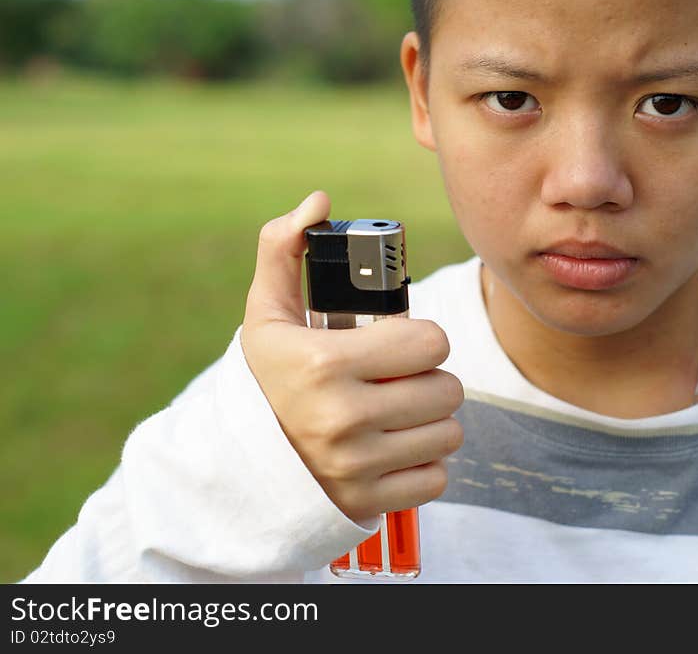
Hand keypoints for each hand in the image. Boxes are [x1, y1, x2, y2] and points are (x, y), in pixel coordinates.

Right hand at [240, 191, 463, 522]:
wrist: (241, 467)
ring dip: (432, 421)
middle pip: (448, 389)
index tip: (402, 344)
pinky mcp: (370, 503)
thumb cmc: (267, 381)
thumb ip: (283, 251)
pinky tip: (395, 450)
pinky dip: (423, 464)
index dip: (422, 339)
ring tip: (401, 412)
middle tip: (402, 379)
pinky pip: (437, 478)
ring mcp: (357, 467)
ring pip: (449, 433)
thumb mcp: (266, 316)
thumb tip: (319, 201)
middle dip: (429, 379)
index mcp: (324, 363)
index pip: (430, 341)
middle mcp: (343, 418)